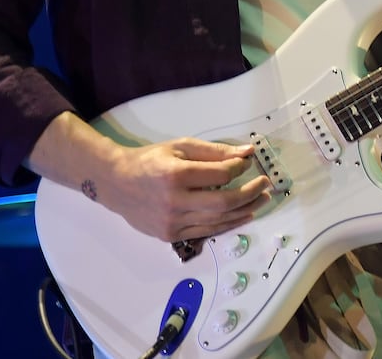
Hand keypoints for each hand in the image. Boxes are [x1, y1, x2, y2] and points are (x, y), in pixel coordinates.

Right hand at [98, 137, 271, 242]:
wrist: (116, 183)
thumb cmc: (150, 160)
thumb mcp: (181, 146)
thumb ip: (215, 151)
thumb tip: (247, 153)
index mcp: (176, 175)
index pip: (221, 174)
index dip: (240, 169)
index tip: (248, 164)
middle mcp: (174, 202)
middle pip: (224, 202)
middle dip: (251, 193)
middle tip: (266, 185)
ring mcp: (172, 222)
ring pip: (218, 221)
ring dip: (245, 211)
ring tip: (261, 201)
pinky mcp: (170, 235)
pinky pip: (206, 231)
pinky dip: (228, 223)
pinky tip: (242, 215)